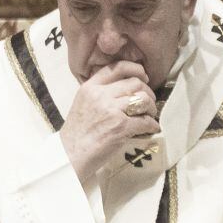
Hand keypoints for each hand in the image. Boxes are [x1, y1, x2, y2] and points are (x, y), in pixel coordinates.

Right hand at [60, 61, 160, 184]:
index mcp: (90, 87)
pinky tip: (152, 128)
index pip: (118, 67)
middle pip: (135, 83)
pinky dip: (152, 125)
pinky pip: (145, 121)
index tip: (143, 76)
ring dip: (151, 108)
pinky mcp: (120, 127)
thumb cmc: (77, 132)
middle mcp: (101, 95)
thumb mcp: (83, 103)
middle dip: (147, 92)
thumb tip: (125, 88)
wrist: (70, 155)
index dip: (136, 69)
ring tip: (150, 115)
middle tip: (149, 102)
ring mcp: (111, 111)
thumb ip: (100, 92)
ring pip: (143, 99)